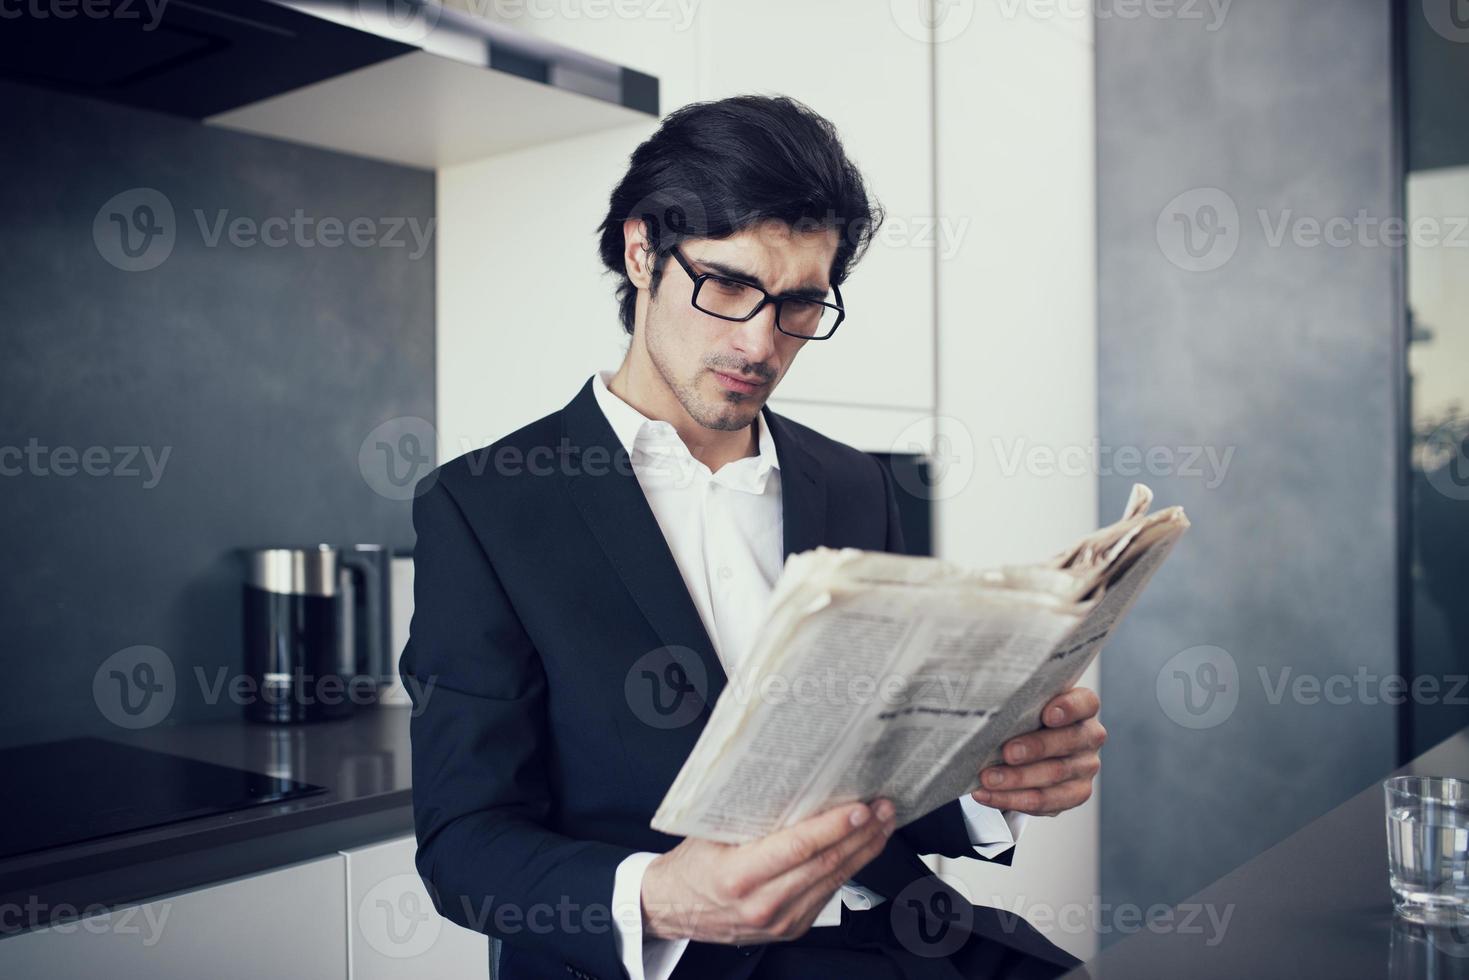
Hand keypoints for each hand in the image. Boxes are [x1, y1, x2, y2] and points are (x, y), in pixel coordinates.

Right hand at [641, 799, 896, 943]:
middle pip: (825, 865)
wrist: (675, 908)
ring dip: (864, 850)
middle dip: (861, 834)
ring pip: (834, 881)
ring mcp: (780, 921)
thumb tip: (792, 783)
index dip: (833, 828)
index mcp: (739, 876)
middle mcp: (762, 904)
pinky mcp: (792, 928)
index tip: (859, 809)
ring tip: (882, 824)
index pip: (797, 849)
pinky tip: (861, 848)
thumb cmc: (692, 866)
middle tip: (883, 809)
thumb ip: (749, 815)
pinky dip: (848, 868)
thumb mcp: (710, 833)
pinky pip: (828, 894)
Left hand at [971, 687, 1104, 816]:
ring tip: (989, 779)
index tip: (1047, 715)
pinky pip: (1045, 802)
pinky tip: (988, 794)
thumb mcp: (1025, 705)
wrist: (1029, 750)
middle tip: (1007, 752)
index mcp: (1082, 708)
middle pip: (1068, 741)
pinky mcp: (1075, 794)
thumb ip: (1017, 702)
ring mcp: (1085, 767)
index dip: (1068, 708)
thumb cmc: (1026, 720)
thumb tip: (988, 705)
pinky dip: (1011, 799)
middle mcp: (1089, 737)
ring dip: (1017, 779)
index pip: (1085, 703)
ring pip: (1054, 774)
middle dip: (1035, 748)